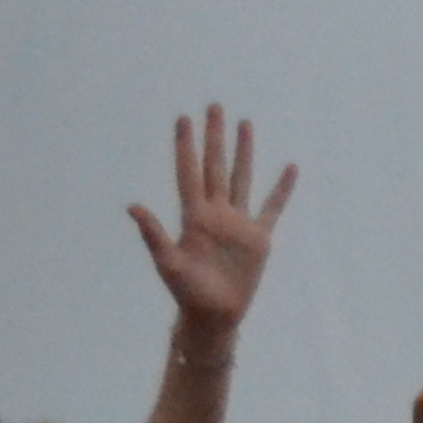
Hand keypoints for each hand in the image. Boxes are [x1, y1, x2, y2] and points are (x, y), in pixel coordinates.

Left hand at [128, 103, 297, 334]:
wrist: (214, 316)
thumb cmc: (187, 292)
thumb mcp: (168, 263)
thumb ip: (154, 234)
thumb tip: (132, 206)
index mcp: (193, 216)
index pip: (189, 172)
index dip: (185, 146)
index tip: (183, 119)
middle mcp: (216, 212)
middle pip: (215, 166)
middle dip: (214, 137)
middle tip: (213, 106)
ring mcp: (238, 223)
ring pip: (241, 178)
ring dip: (243, 151)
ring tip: (245, 124)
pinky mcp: (258, 238)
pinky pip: (272, 207)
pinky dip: (281, 189)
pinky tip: (289, 168)